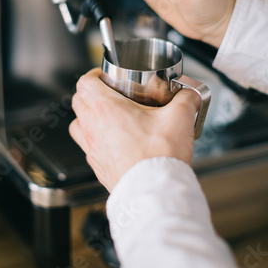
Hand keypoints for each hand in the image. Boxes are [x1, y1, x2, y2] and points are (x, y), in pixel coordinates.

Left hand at [69, 68, 199, 191]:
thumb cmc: (159, 157)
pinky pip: (87, 147)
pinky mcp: (97, 166)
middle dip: (90, 93)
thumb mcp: (179, 118)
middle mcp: (93, 128)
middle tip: (109, 93)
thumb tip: (190, 95)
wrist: (154, 193)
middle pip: (78, 101)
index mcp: (106, 109)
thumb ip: (186, 99)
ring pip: (77, 125)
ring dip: (87, 116)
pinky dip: (94, 139)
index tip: (104, 76)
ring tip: (106, 117)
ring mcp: (92, 149)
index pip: (85, 82)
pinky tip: (113, 142)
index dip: (93, 74)